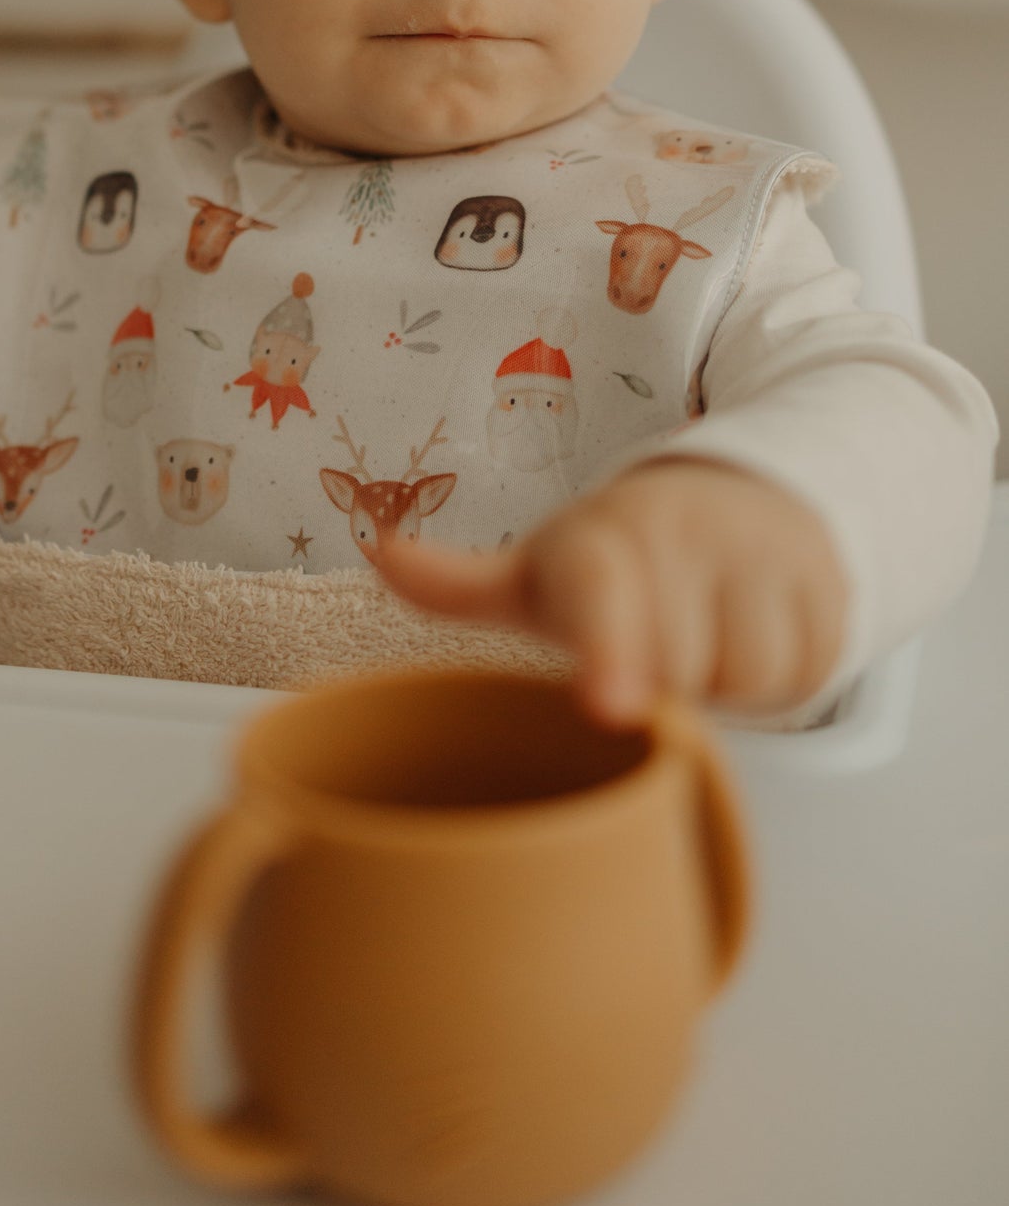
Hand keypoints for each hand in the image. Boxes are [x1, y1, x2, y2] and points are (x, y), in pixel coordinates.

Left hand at [371, 458, 847, 726]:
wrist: (749, 502)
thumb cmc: (623, 560)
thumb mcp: (544, 569)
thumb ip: (461, 583)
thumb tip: (380, 556)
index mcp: (604, 535)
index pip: (606, 594)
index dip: (608, 648)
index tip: (610, 703)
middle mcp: (686, 532)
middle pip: (681, 669)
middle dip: (661, 680)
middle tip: (646, 648)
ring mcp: (762, 556)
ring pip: (749, 677)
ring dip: (722, 683)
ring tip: (697, 639)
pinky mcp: (825, 589)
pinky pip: (803, 676)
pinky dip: (776, 678)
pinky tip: (747, 638)